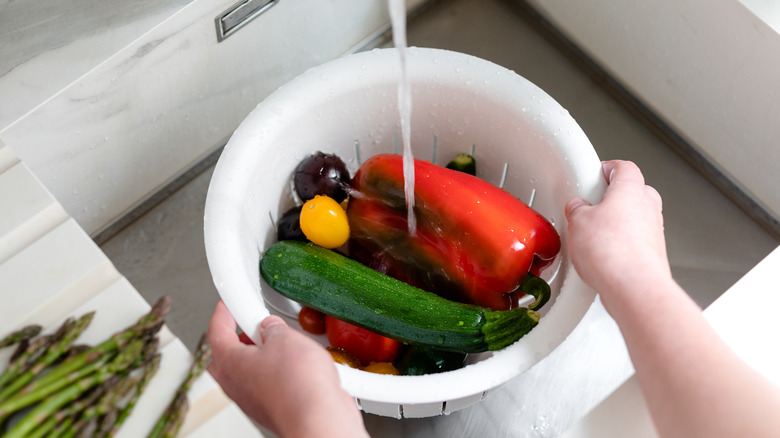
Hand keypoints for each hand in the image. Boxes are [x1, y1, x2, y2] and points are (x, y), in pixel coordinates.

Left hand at [207, 301, 367, 437]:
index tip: (227, 304)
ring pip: (250, 371)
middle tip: (253, 324)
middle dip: (240, 338)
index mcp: (230, 363)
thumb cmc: (296, 386)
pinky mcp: (275, 407)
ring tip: (282, 341)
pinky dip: (279, 371)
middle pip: (228, 356)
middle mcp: (237, 385)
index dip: (222, 313)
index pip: (217, 332)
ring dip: (263, 355)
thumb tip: (271, 326)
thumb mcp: (285, 338)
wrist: (318, 418)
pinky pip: (271, 384)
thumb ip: (273, 328)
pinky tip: (298, 363)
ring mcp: (255, 399)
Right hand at [564, 160, 670, 308]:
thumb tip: (577, 209)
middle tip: (591, 207)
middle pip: (633, 192)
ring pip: (635, 219)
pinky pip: (635, 242)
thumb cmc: (613, 252)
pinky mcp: (653, 254)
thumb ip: (578, 210)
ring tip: (593, 235)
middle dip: (612, 198)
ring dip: (616, 224)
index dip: (608, 169)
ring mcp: (654, 232)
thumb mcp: (578, 222)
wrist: (633, 286)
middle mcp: (648, 208)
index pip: (623, 168)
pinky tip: (602, 256)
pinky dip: (621, 245)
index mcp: (631, 189)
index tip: (597, 173)